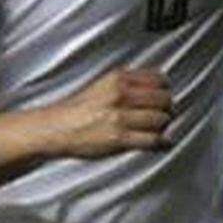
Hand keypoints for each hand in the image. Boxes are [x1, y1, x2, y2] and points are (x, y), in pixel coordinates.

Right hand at [44, 68, 172, 158]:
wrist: (56, 128)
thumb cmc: (76, 110)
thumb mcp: (101, 85)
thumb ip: (126, 84)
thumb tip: (154, 88)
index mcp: (118, 79)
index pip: (158, 79)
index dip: (165, 90)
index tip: (164, 97)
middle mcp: (121, 95)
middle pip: (164, 99)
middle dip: (166, 108)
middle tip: (163, 115)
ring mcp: (120, 117)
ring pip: (161, 119)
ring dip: (163, 126)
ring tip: (159, 130)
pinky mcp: (119, 138)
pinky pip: (152, 140)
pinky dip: (161, 143)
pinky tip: (162, 143)